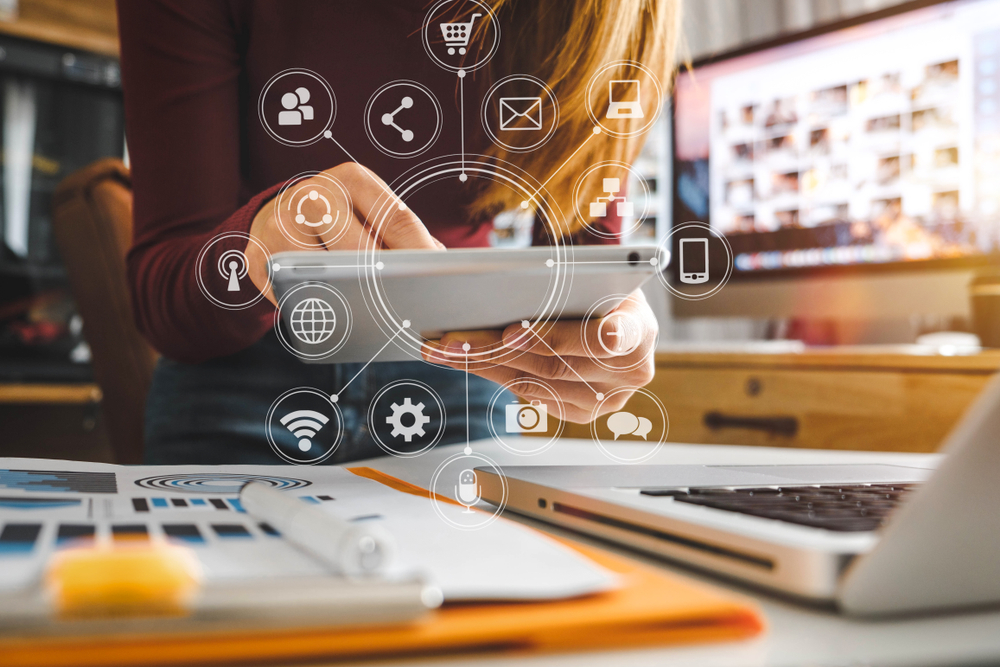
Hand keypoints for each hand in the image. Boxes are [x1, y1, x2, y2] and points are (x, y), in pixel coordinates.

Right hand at [245, 162, 443, 303]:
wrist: (279, 215)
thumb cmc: (342, 221)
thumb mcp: (374, 214)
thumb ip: (406, 235)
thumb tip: (439, 266)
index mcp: (352, 179)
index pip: (397, 219)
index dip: (421, 255)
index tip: (437, 282)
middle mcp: (314, 194)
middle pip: (362, 252)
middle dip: (386, 283)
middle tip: (404, 306)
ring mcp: (281, 223)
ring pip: (327, 276)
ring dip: (350, 299)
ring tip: (369, 311)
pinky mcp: (258, 255)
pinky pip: (295, 293)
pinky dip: (317, 308)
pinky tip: (332, 311)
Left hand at [421, 289, 657, 422]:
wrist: (614, 309)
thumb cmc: (597, 283)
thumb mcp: (589, 270)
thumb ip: (560, 277)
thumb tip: (502, 280)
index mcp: (640, 329)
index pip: (608, 338)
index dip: (555, 336)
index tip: (511, 332)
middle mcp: (633, 370)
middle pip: (556, 365)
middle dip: (498, 350)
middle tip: (454, 339)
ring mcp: (611, 398)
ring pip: (538, 384)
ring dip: (486, 365)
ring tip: (447, 348)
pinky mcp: (585, 412)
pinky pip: (534, 396)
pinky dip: (496, 376)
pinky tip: (465, 360)